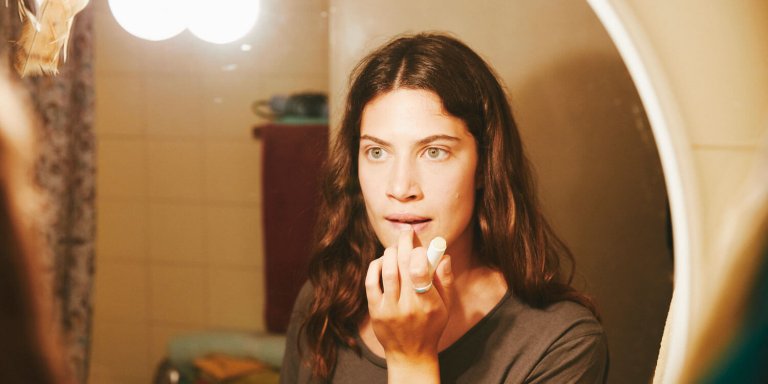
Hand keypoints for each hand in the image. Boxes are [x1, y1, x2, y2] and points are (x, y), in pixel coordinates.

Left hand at [365, 228, 453, 372]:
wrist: (410, 354)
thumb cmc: (431, 326)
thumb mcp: (446, 306)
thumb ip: (445, 280)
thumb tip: (443, 255)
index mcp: (429, 304)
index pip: (421, 272)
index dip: (419, 254)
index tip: (420, 245)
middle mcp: (409, 307)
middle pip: (404, 267)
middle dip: (405, 244)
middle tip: (406, 233)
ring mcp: (390, 309)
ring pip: (388, 271)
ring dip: (391, 253)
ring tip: (396, 247)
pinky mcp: (376, 311)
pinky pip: (372, 282)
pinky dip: (376, 266)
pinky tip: (383, 261)